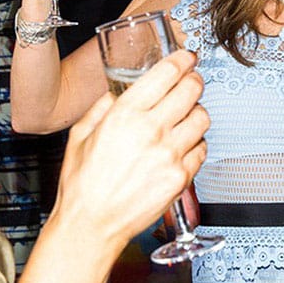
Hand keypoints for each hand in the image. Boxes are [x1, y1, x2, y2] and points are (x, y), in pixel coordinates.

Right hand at [53, 50, 208, 251]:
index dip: (182, 60)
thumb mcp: (81, 133)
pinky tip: (180, 147)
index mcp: (125, 114)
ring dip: (195, 112)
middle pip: (192, 89)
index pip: (167, 73)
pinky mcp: (181, 177)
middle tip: (190, 82)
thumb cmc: (82, 184)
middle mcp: (151, 131)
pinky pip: (202, 149)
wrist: (90, 225)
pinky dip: (195, 144)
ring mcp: (169, 155)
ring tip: (183, 118)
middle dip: (193, 80)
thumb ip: (104, 105)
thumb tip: (121, 90)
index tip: (186, 57)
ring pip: (202, 118)